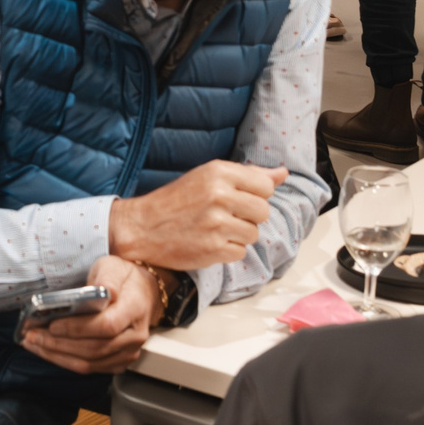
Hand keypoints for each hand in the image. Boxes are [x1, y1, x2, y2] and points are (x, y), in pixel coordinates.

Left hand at [19, 255, 157, 375]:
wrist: (141, 292)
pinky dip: (65, 361)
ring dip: (57, 355)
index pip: (105, 326)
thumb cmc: (122, 278)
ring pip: (90, 363)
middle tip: (31, 335)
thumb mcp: (112, 267)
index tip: (52, 324)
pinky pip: (90, 368)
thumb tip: (103, 291)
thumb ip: (107, 279)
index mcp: (134, 309)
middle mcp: (134, 336)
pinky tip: (48, 351)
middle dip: (58, 344)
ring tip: (33, 343)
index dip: (77, 328)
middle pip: (94, 349)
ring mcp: (128, 352)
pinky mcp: (118, 362)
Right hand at [107, 160, 286, 270]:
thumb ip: (248, 175)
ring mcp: (217, 223)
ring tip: (215, 230)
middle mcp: (219, 195)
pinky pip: (241, 252)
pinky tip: (210, 243)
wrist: (141, 227)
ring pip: (254, 233)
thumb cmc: (175, 201)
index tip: (236, 198)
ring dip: (238, 235)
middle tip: (224, 216)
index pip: (265, 185)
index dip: (254, 195)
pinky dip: (228, 251)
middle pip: (263, 211)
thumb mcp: (207, 177)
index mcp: (219, 172)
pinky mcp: (214, 248)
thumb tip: (283, 173)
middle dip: (249, 217)